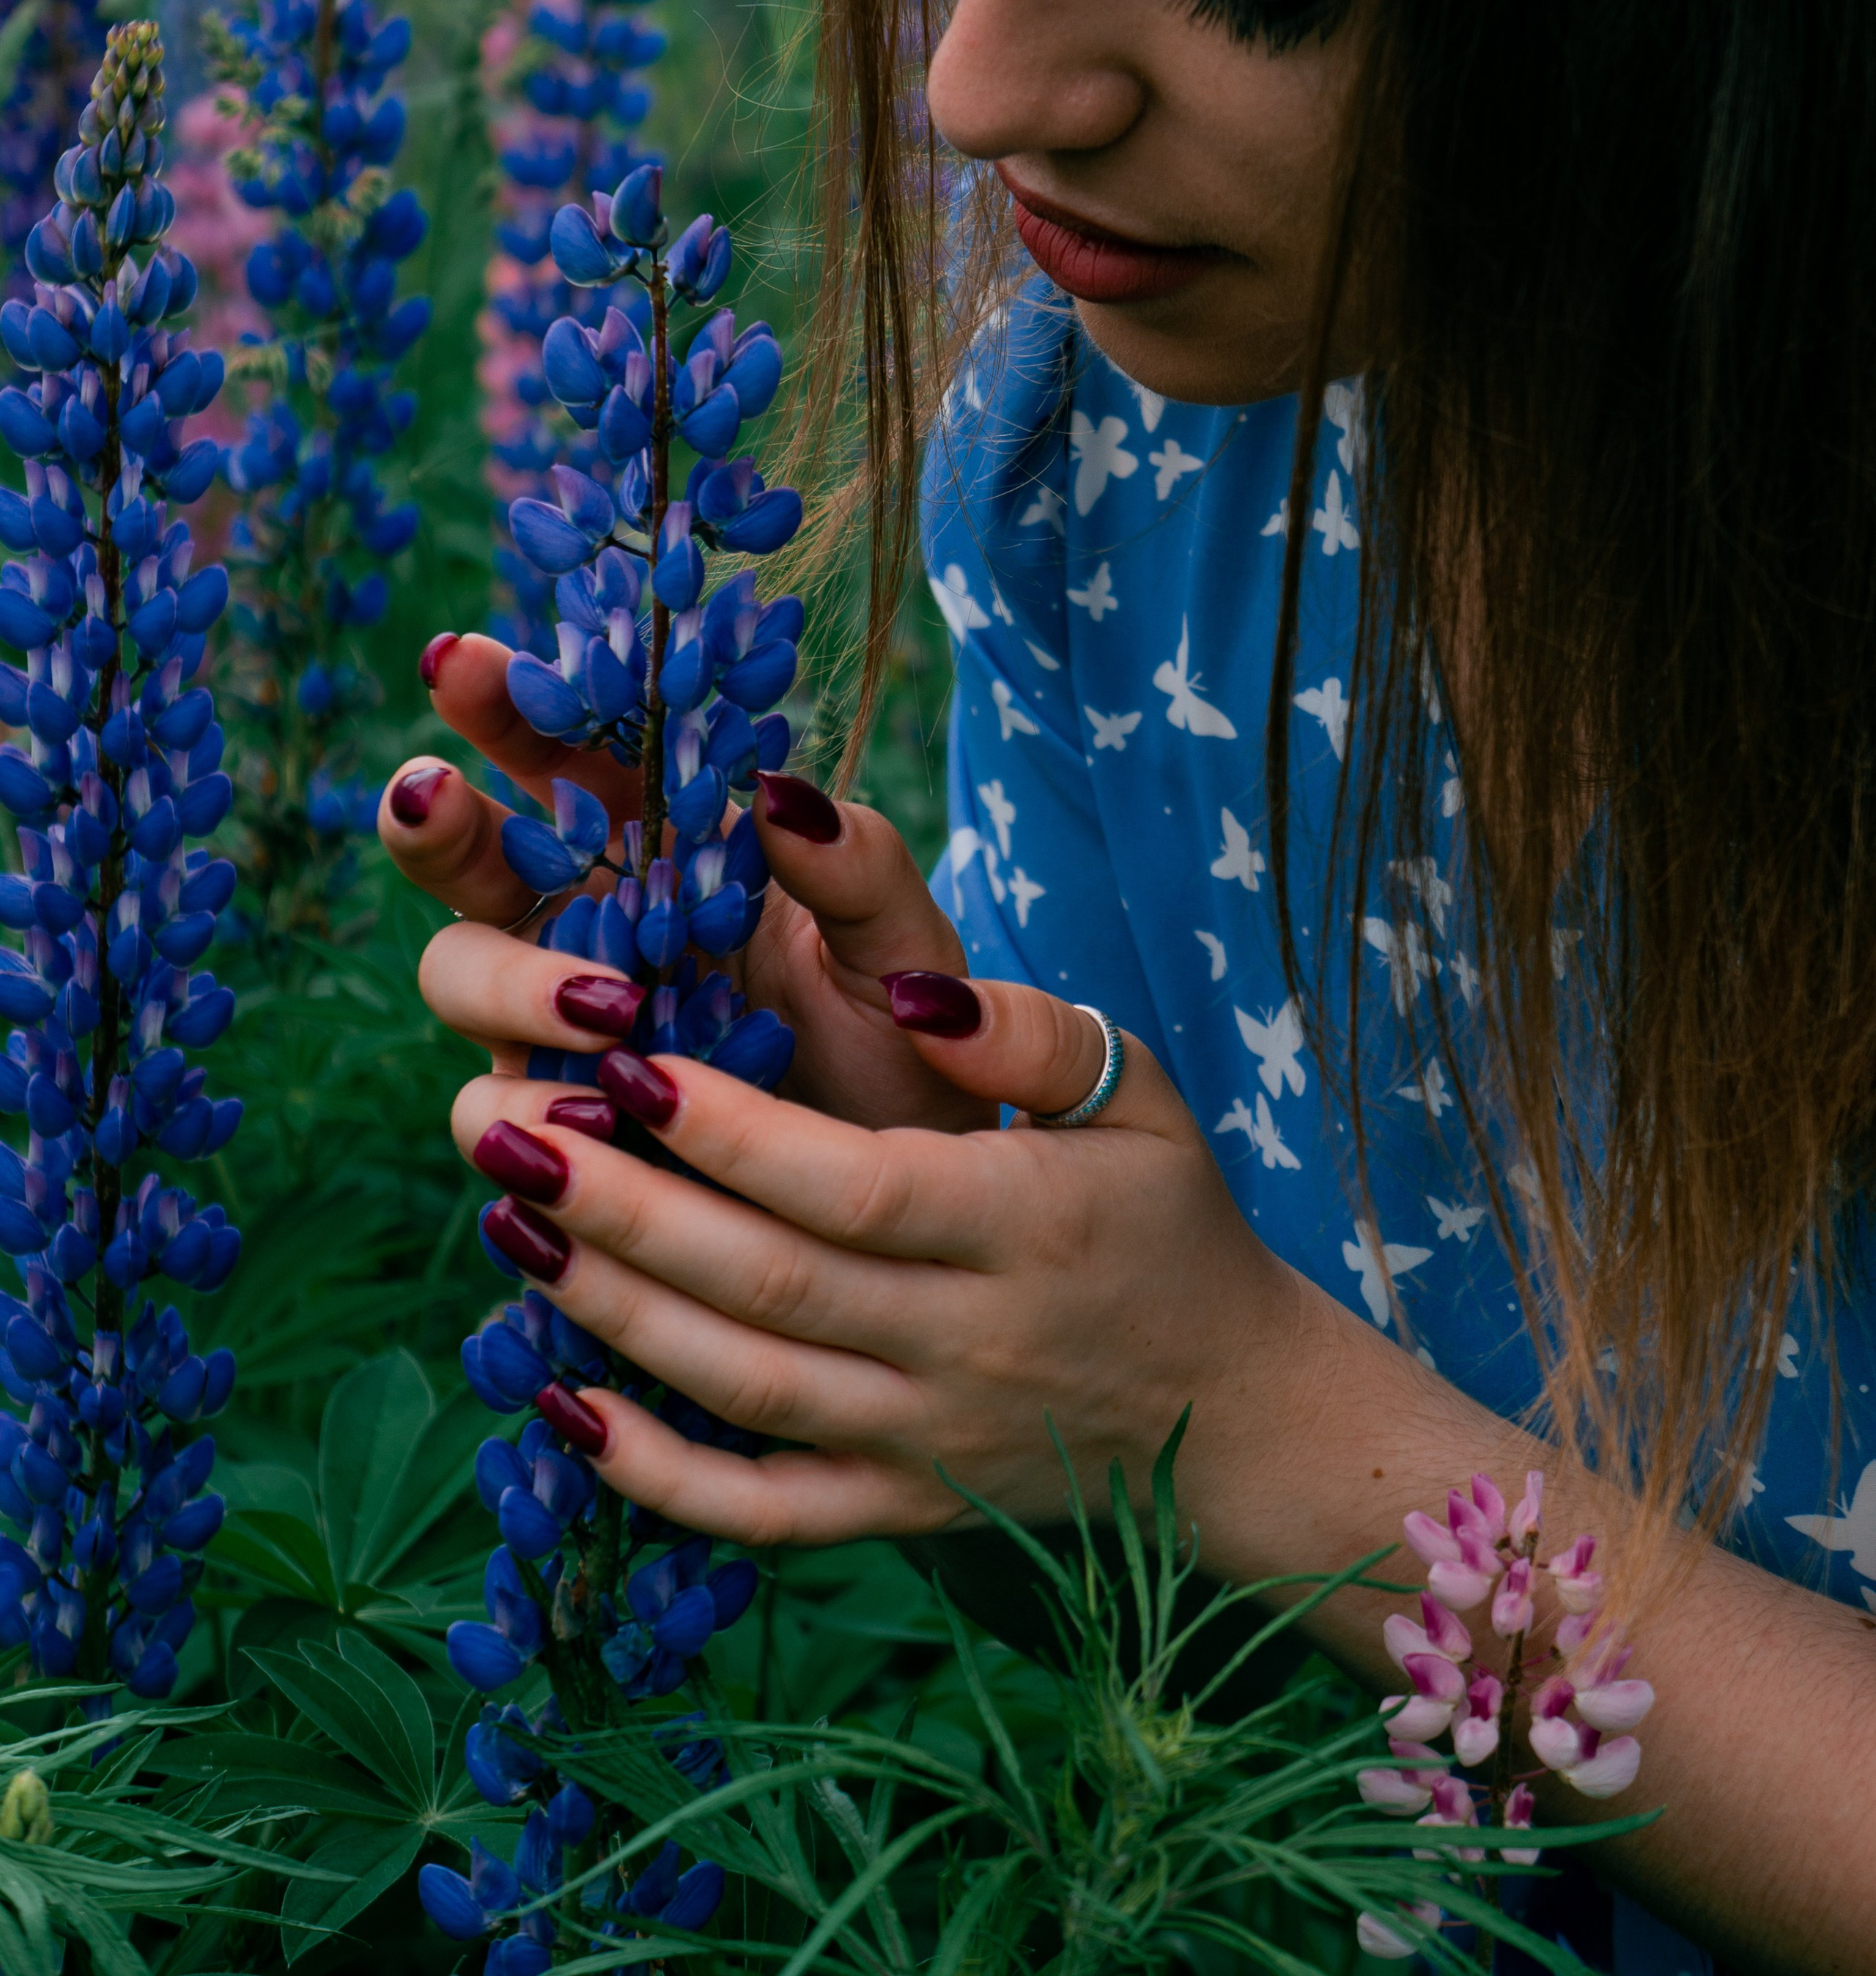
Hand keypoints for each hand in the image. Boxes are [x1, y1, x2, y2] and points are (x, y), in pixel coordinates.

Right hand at [378, 629, 992, 1129]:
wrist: (925, 1224)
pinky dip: (530, 1110)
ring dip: (511, 980)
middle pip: (470, 856)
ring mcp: (557, 1035)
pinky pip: (494, 1115)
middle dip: (434, 817)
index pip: (572, 755)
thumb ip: (857, 867)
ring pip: (460, 975)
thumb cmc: (912, 1055)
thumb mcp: (904, 950)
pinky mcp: (558, 1142)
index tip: (464, 661)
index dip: (512, 703)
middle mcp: (591, 927)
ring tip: (616, 1008)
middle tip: (431, 793)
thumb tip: (781, 791)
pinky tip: (598, 1116)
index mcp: (669, 849)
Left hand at [441, 962, 1309, 1552]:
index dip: (728, 1130)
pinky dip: (654, 1472)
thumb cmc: (1167, 1218)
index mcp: (1023, 1226)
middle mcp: (966, 1343)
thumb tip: (912, 994)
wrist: (1235, 1416)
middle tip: (504, 1126)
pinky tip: (560, 1400)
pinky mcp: (897, 1511)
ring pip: (743, 1387)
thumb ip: (1029, 1033)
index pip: (851, 1184)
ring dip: (611, 1309)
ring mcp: (925, 1442)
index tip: (623, 1058)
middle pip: (767, 1284)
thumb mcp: (1139, 1093)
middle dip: (622, 1206)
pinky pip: (758, 1510)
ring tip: (510, 1219)